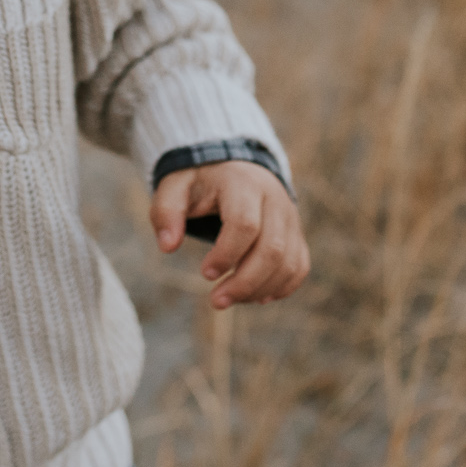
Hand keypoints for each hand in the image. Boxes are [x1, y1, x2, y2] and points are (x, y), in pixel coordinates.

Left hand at [150, 161, 309, 307]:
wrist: (233, 165)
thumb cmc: (201, 180)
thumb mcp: (175, 186)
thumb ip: (166, 212)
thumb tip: (167, 247)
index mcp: (243, 184)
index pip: (245, 224)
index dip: (226, 254)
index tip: (205, 273)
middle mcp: (274, 199)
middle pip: (272, 249)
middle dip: (245, 283)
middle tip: (216, 301)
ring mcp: (289, 217)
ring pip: (288, 262)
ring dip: (260, 290)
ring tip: (229, 298)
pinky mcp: (295, 233)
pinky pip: (299, 267)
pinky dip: (281, 287)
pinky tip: (255, 297)